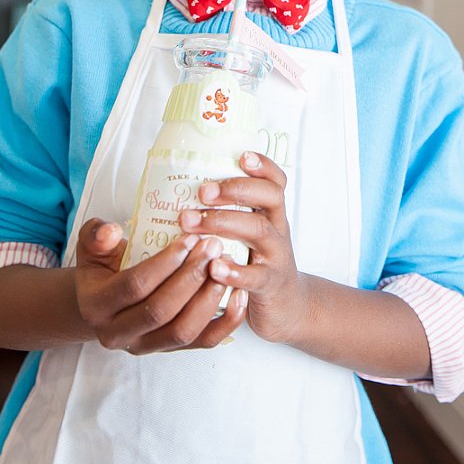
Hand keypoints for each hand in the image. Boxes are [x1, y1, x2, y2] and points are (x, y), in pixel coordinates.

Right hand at [75, 218, 247, 354]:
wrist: (99, 304)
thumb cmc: (101, 268)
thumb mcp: (90, 246)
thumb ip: (95, 235)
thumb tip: (112, 230)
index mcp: (96, 305)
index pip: (134, 286)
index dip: (165, 264)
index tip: (190, 238)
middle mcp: (117, 333)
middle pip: (161, 311)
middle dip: (191, 277)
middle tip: (213, 247)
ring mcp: (144, 346)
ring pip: (183, 331)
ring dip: (208, 298)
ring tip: (225, 266)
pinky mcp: (168, 351)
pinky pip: (202, 343)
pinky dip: (225, 323)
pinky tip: (239, 296)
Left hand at [180, 152, 305, 343]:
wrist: (287, 307)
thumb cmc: (256, 263)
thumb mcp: (249, 235)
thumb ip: (227, 214)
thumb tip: (177, 191)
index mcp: (271, 213)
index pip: (275, 182)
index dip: (263, 166)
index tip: (242, 156)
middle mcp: (277, 229)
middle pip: (268, 198)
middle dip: (235, 189)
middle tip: (202, 191)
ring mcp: (276, 256)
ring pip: (259, 232)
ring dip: (224, 223)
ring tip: (192, 223)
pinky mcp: (269, 286)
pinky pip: (255, 277)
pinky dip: (234, 271)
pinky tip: (214, 267)